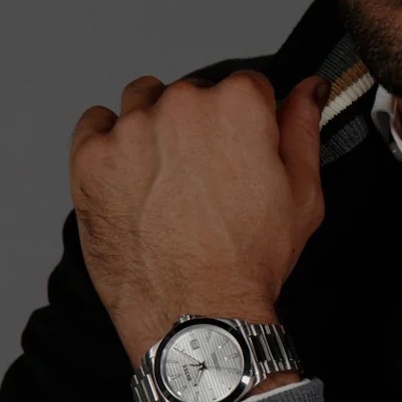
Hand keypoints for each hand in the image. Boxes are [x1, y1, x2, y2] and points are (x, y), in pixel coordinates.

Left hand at [68, 69, 330, 368]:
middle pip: (193, 93)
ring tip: (165, 176)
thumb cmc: (249, 260)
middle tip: (205, 176)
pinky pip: (95, 123)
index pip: (246, 86)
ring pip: (143, 102)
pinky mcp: (91, 158)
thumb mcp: (303, 193)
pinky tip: (129, 173)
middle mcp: (181, 105)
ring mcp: (130, 130)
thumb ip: (303, 128)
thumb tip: (310, 89)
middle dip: (201, 125)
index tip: (243, 151)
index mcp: (237, 105)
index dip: (249, 121)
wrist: (195, 315)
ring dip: (154, 126)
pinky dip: (109, 141)